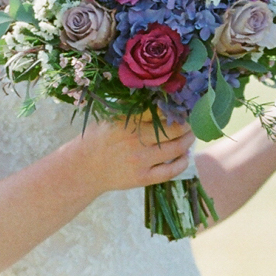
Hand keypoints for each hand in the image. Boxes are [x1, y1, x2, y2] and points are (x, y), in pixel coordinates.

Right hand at [77, 114, 193, 194]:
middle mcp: (135, 140)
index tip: (183, 105)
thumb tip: (158, 97)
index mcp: (127, 121)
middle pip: (173, 129)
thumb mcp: (109, 117)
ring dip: (188, 141)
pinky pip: (170, 171)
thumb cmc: (97, 139)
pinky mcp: (142, 178)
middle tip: (192, 121)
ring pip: (176, 149)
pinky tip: (185, 156)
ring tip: (190, 136)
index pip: (159, 111)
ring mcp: (140, 160)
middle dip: (187, 124)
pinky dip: (182, 162)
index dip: (175, 107)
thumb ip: (131, 109)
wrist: (84, 169)